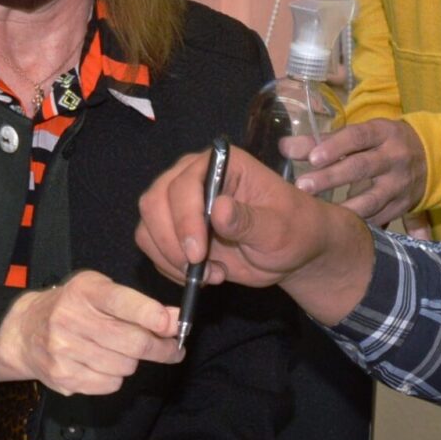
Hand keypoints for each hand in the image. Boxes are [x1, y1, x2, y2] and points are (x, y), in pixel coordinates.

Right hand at [0, 269, 183, 394]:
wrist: (24, 330)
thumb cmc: (72, 307)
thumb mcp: (100, 291)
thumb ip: (137, 304)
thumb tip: (176, 319)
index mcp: (85, 292)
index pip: (122, 302)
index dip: (151, 315)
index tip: (174, 324)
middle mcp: (70, 319)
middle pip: (132, 342)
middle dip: (161, 348)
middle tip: (172, 349)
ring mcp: (64, 350)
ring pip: (125, 366)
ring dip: (133, 362)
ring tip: (122, 352)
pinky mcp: (62, 376)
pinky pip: (109, 385)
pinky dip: (115, 377)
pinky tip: (104, 364)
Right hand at [135, 145, 375, 323]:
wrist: (292, 252)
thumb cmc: (293, 231)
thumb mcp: (279, 229)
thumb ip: (249, 220)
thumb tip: (219, 208)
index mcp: (221, 163)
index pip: (183, 183)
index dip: (184, 219)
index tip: (198, 253)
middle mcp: (193, 176)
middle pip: (154, 203)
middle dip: (171, 242)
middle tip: (199, 268)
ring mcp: (180, 203)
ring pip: (147, 227)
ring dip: (171, 258)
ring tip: (210, 275)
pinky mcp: (175, 230)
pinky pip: (153, 247)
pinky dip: (171, 268)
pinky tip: (205, 276)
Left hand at [289, 119, 427, 227]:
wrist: (431, 158)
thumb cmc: (381, 143)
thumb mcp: (359, 135)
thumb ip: (321, 142)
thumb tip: (284, 147)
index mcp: (383, 132)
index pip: (358, 136)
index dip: (335, 147)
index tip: (312, 158)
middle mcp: (395, 157)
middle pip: (361, 167)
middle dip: (331, 178)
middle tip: (302, 186)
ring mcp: (400, 184)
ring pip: (372, 198)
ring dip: (345, 207)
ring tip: (319, 213)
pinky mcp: (402, 207)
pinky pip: (379, 217)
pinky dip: (358, 223)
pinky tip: (337, 228)